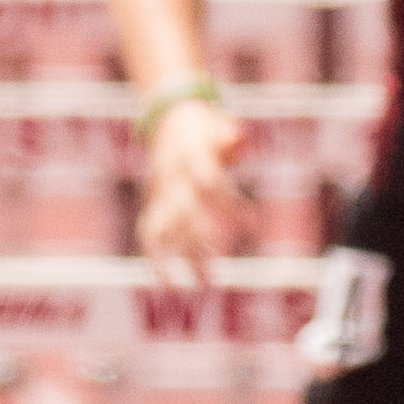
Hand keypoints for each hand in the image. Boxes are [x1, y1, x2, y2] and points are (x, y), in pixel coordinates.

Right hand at [134, 95, 248, 276]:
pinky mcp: (154, 202)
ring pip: (167, 230)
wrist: (167, 118)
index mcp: (189, 157)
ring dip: (183, 258)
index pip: (210, 184)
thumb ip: (227, 133)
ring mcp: (160, 192)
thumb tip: (237, 139)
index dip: (230, 204)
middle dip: (203, 243)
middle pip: (186, 215)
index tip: (254, 224)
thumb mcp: (215, 123)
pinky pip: (149, 233)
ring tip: (202, 286)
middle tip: (220, 271)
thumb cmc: (202, 125)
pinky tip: (166, 285)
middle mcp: (172, 178)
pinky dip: (155, 259)